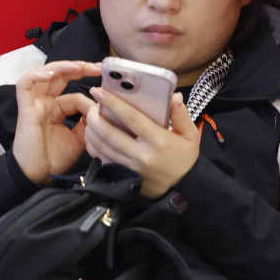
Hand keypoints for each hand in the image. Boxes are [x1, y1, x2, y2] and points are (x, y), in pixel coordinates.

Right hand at [12, 61, 102, 185]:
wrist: (38, 175)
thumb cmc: (54, 159)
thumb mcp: (80, 139)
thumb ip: (89, 123)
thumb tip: (101, 109)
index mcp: (57, 110)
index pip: (75, 94)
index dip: (91, 94)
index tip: (108, 96)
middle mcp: (45, 103)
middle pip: (60, 77)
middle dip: (80, 68)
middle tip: (99, 67)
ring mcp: (35, 103)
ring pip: (44, 75)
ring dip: (62, 67)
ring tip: (80, 66)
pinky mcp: (25, 107)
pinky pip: (25, 84)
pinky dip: (36, 76)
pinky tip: (52, 74)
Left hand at [82, 89, 203, 198]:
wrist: (184, 187)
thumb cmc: (184, 158)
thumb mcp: (190, 135)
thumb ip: (181, 115)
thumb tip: (175, 96)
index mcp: (158, 140)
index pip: (131, 118)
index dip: (113, 103)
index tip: (100, 91)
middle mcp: (142, 154)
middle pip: (110, 133)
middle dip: (95, 117)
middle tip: (91, 105)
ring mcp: (131, 167)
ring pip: (103, 147)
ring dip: (92, 131)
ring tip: (89, 117)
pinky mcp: (125, 176)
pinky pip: (103, 160)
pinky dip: (94, 147)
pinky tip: (92, 136)